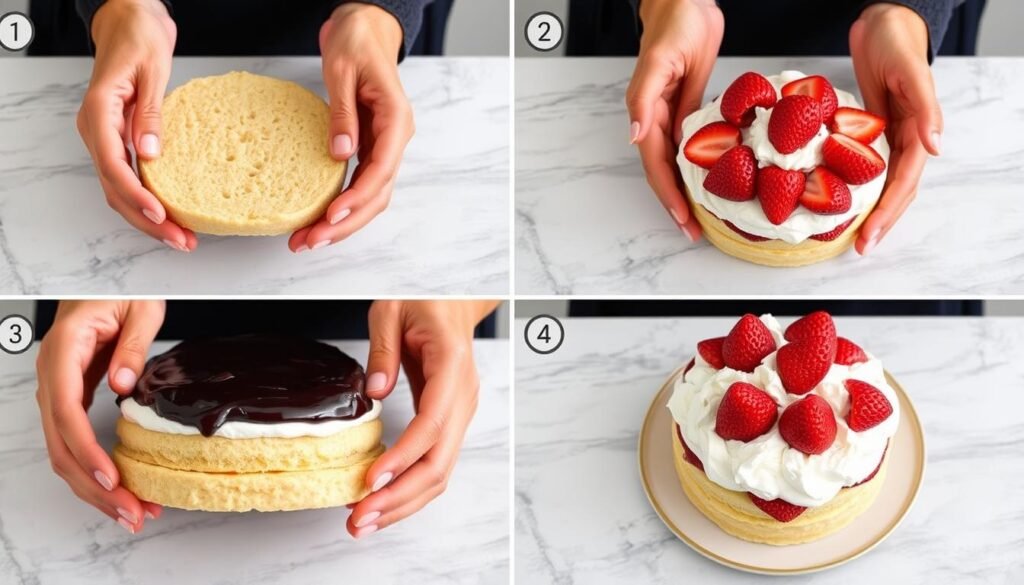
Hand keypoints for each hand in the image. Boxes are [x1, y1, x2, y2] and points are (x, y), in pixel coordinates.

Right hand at [35, 301, 165, 533]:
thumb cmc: (121, 290)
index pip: (66, 412)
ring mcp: (57, 387)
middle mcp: (52, 374)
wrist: (106, 284)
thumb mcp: (140, 308)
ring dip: (94, 487)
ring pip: (64, 450)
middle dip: (94, 485)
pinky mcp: (70, 396)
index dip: (87, 451)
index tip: (112, 478)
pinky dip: (94, 469)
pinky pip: (74, 440)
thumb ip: (132, 346)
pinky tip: (118, 488)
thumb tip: (123, 384)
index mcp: (64, 349)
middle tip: (131, 513)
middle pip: (61, 444)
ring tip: (131, 513)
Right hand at [77, 0, 194, 251]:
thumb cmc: (139, 38)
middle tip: (180, 239)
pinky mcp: (117, 140)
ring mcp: (104, 137)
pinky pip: (126, 177)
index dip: (136, 195)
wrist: (129, 22)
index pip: (113, 165)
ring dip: (147, 217)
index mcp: (100, 111)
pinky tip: (169, 215)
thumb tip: (150, 153)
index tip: (159, 214)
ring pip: (119, 188)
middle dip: (146, 219)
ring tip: (180, 237)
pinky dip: (146, 200)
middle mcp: (96, 129)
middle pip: (115, 187)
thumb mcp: (153, 71)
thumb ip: (149, 114)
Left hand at [289, 4, 414, 251]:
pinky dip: (341, 206)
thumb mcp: (342, 70)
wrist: (366, 29)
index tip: (332, 215)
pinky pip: (360, 185)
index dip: (357, 197)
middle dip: (345, 223)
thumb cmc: (357, 42)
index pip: (381, 170)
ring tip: (308, 239)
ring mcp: (384, 146)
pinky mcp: (370, 148)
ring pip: (370, 197)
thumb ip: (343, 113)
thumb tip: (340, 153)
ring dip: (342, 223)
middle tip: (311, 241)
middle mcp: (395, 139)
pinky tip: (319, 220)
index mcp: (396, 120)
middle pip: (377, 195)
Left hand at [346, 300, 496, 536]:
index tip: (371, 481)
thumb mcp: (391, 310)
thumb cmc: (423, 302)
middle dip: (400, 497)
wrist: (452, 302)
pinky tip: (380, 500)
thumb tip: (373, 392)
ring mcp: (460, 413)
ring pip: (439, 472)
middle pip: (439, 462)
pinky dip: (407, 487)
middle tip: (359, 518)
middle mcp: (463, 397)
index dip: (403, 458)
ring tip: (363, 520)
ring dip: (403, 502)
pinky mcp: (449, 422)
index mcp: (452, 366)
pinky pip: (433, 463)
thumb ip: (383, 350)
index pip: (431, 423)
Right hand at [626, 0, 722, 241]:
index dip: (668, 194)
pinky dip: (695, 167)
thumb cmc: (677, 21)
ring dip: (683, 191)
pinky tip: (709, 180)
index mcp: (647, 110)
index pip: (655, 164)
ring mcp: (669, 114)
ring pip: (673, 163)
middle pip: (662, 171)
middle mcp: (654, 118)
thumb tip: (633, 136)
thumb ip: (643, 98)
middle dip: (675, 204)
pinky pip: (687, 145)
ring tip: (699, 217)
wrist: (685, 0)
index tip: (683, 220)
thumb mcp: (661, 58)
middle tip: (692, 232)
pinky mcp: (683, 107)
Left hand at [849, 3, 941, 254]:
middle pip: (897, 190)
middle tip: (860, 248)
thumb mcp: (910, 73)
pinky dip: (859, 187)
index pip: (905, 181)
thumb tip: (937, 148)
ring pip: (884, 182)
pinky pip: (867, 166)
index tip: (870, 235)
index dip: (889, 211)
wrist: (884, 24)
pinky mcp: (872, 131)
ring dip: (872, 210)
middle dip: (881, 221)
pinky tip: (841, 201)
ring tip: (854, 237)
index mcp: (919, 130)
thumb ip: (925, 109)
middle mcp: (907, 139)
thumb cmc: (896, 44)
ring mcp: (890, 137)